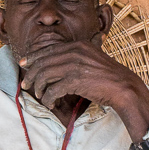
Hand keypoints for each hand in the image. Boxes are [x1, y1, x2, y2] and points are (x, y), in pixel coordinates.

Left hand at [20, 40, 146, 115]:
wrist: (124, 87)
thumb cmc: (109, 76)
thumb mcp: (93, 58)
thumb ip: (78, 55)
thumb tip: (61, 61)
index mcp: (78, 45)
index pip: (48, 50)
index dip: (33, 57)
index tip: (24, 64)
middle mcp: (75, 52)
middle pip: (43, 63)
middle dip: (31, 75)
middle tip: (26, 85)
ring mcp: (75, 66)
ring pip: (45, 76)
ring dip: (39, 88)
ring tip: (39, 95)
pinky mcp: (76, 81)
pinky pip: (53, 90)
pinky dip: (48, 99)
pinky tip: (50, 104)